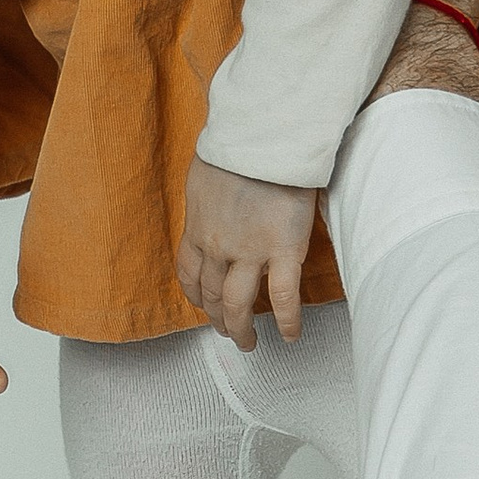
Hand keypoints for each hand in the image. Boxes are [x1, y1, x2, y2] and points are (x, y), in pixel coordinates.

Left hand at [177, 158, 315, 349]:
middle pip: (211, 294)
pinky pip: (283, 297)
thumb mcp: (207, 173)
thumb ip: (211, 197)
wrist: (263, 137)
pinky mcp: (283, 251)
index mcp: (198, 227)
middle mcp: (218, 247)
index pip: (189, 272)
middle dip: (216, 317)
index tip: (201, 304)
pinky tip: (290, 335)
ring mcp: (250, 252)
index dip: (195, 294)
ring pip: (239, 303)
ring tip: (246, 342)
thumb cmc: (238, 145)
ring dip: (240, 328)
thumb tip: (218, 198)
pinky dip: (287, 321)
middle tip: (226, 330)